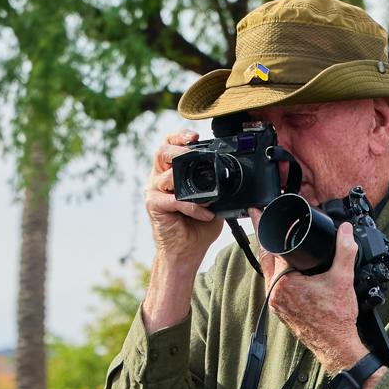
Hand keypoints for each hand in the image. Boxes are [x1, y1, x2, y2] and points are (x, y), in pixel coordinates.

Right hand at [144, 131, 220, 273]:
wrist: (186, 252)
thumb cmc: (197, 227)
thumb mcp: (212, 201)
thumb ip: (215, 186)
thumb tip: (233, 175)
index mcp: (171, 172)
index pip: (169, 145)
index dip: (179, 136)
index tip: (195, 137)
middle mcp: (159, 179)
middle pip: (161, 152)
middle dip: (178, 149)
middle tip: (191, 151)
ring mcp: (154, 192)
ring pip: (167, 176)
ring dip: (190, 185)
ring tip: (208, 197)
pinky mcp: (154, 206)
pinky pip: (173, 200)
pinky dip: (192, 207)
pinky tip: (204, 214)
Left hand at [261, 221, 366, 375]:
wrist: (337, 346)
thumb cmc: (336, 319)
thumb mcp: (343, 278)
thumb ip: (345, 250)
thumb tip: (345, 230)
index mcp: (284, 283)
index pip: (271, 247)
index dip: (266, 226)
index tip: (258, 212)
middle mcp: (275, 294)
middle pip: (266, 257)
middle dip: (265, 237)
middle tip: (261, 218)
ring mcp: (276, 304)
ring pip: (270, 272)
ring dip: (272, 256)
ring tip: (275, 238)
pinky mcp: (282, 310)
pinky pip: (276, 285)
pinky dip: (279, 272)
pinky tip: (287, 265)